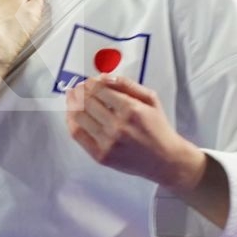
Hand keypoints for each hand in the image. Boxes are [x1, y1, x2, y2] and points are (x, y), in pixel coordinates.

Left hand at [65, 76, 205, 192]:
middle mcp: (118, 127)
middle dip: (80, 91)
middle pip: (87, 102)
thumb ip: (127, 85)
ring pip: (79, 117)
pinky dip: (71, 121)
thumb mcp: (150, 100)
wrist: (165, 160)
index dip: (91, 83)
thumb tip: (104, 76)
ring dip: (72, 103)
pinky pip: (77, 134)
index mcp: (131, 110)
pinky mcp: (101, 156)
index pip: (100, 90)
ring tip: (72, 97)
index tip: (89, 81)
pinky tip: (72, 114)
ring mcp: (108, 143)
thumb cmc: (158, 128)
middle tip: (78, 88)